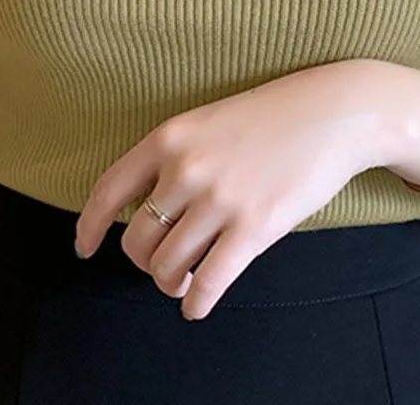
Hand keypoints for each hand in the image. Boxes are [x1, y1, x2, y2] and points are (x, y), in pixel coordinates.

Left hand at [73, 58, 385, 319]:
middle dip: (146, 263)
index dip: (90, 228)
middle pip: (137, 241)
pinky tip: (198, 307)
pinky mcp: (254, 227)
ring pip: (167, 267)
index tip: (85, 249)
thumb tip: (148, 210)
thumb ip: (175, 158)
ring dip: (172, 284)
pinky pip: (209, 283)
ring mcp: (219, 199)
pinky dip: (196, 304)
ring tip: (185, 282)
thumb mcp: (208, 121)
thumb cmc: (273, 116)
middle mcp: (186, 169)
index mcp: (169, 138)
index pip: (109, 192)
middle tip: (164, 265)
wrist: (334, 112)